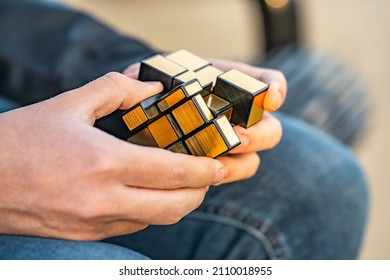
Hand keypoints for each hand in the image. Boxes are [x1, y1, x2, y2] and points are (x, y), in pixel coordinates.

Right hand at [0, 72, 226, 240]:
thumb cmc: (21, 140)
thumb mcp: (69, 104)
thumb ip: (115, 91)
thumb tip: (150, 89)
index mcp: (104, 163)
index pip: (174, 172)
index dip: (205, 171)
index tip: (220, 166)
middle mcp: (103, 199)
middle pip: (174, 206)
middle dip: (201, 192)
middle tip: (210, 177)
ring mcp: (94, 223)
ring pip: (156, 220)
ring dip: (178, 204)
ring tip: (186, 186)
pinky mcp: (86, 235)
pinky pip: (133, 227)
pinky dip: (150, 213)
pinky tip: (149, 196)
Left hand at [124, 58, 286, 184]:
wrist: (153, 114)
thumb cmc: (161, 89)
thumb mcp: (157, 74)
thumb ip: (153, 73)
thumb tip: (139, 80)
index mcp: (232, 86)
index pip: (268, 83)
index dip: (275, 89)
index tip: (270, 98)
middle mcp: (239, 117)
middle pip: (271, 129)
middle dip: (259, 136)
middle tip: (236, 139)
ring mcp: (231, 145)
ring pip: (253, 160)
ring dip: (239, 165)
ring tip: (217, 167)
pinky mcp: (216, 167)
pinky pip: (229, 176)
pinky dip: (221, 178)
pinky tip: (202, 178)